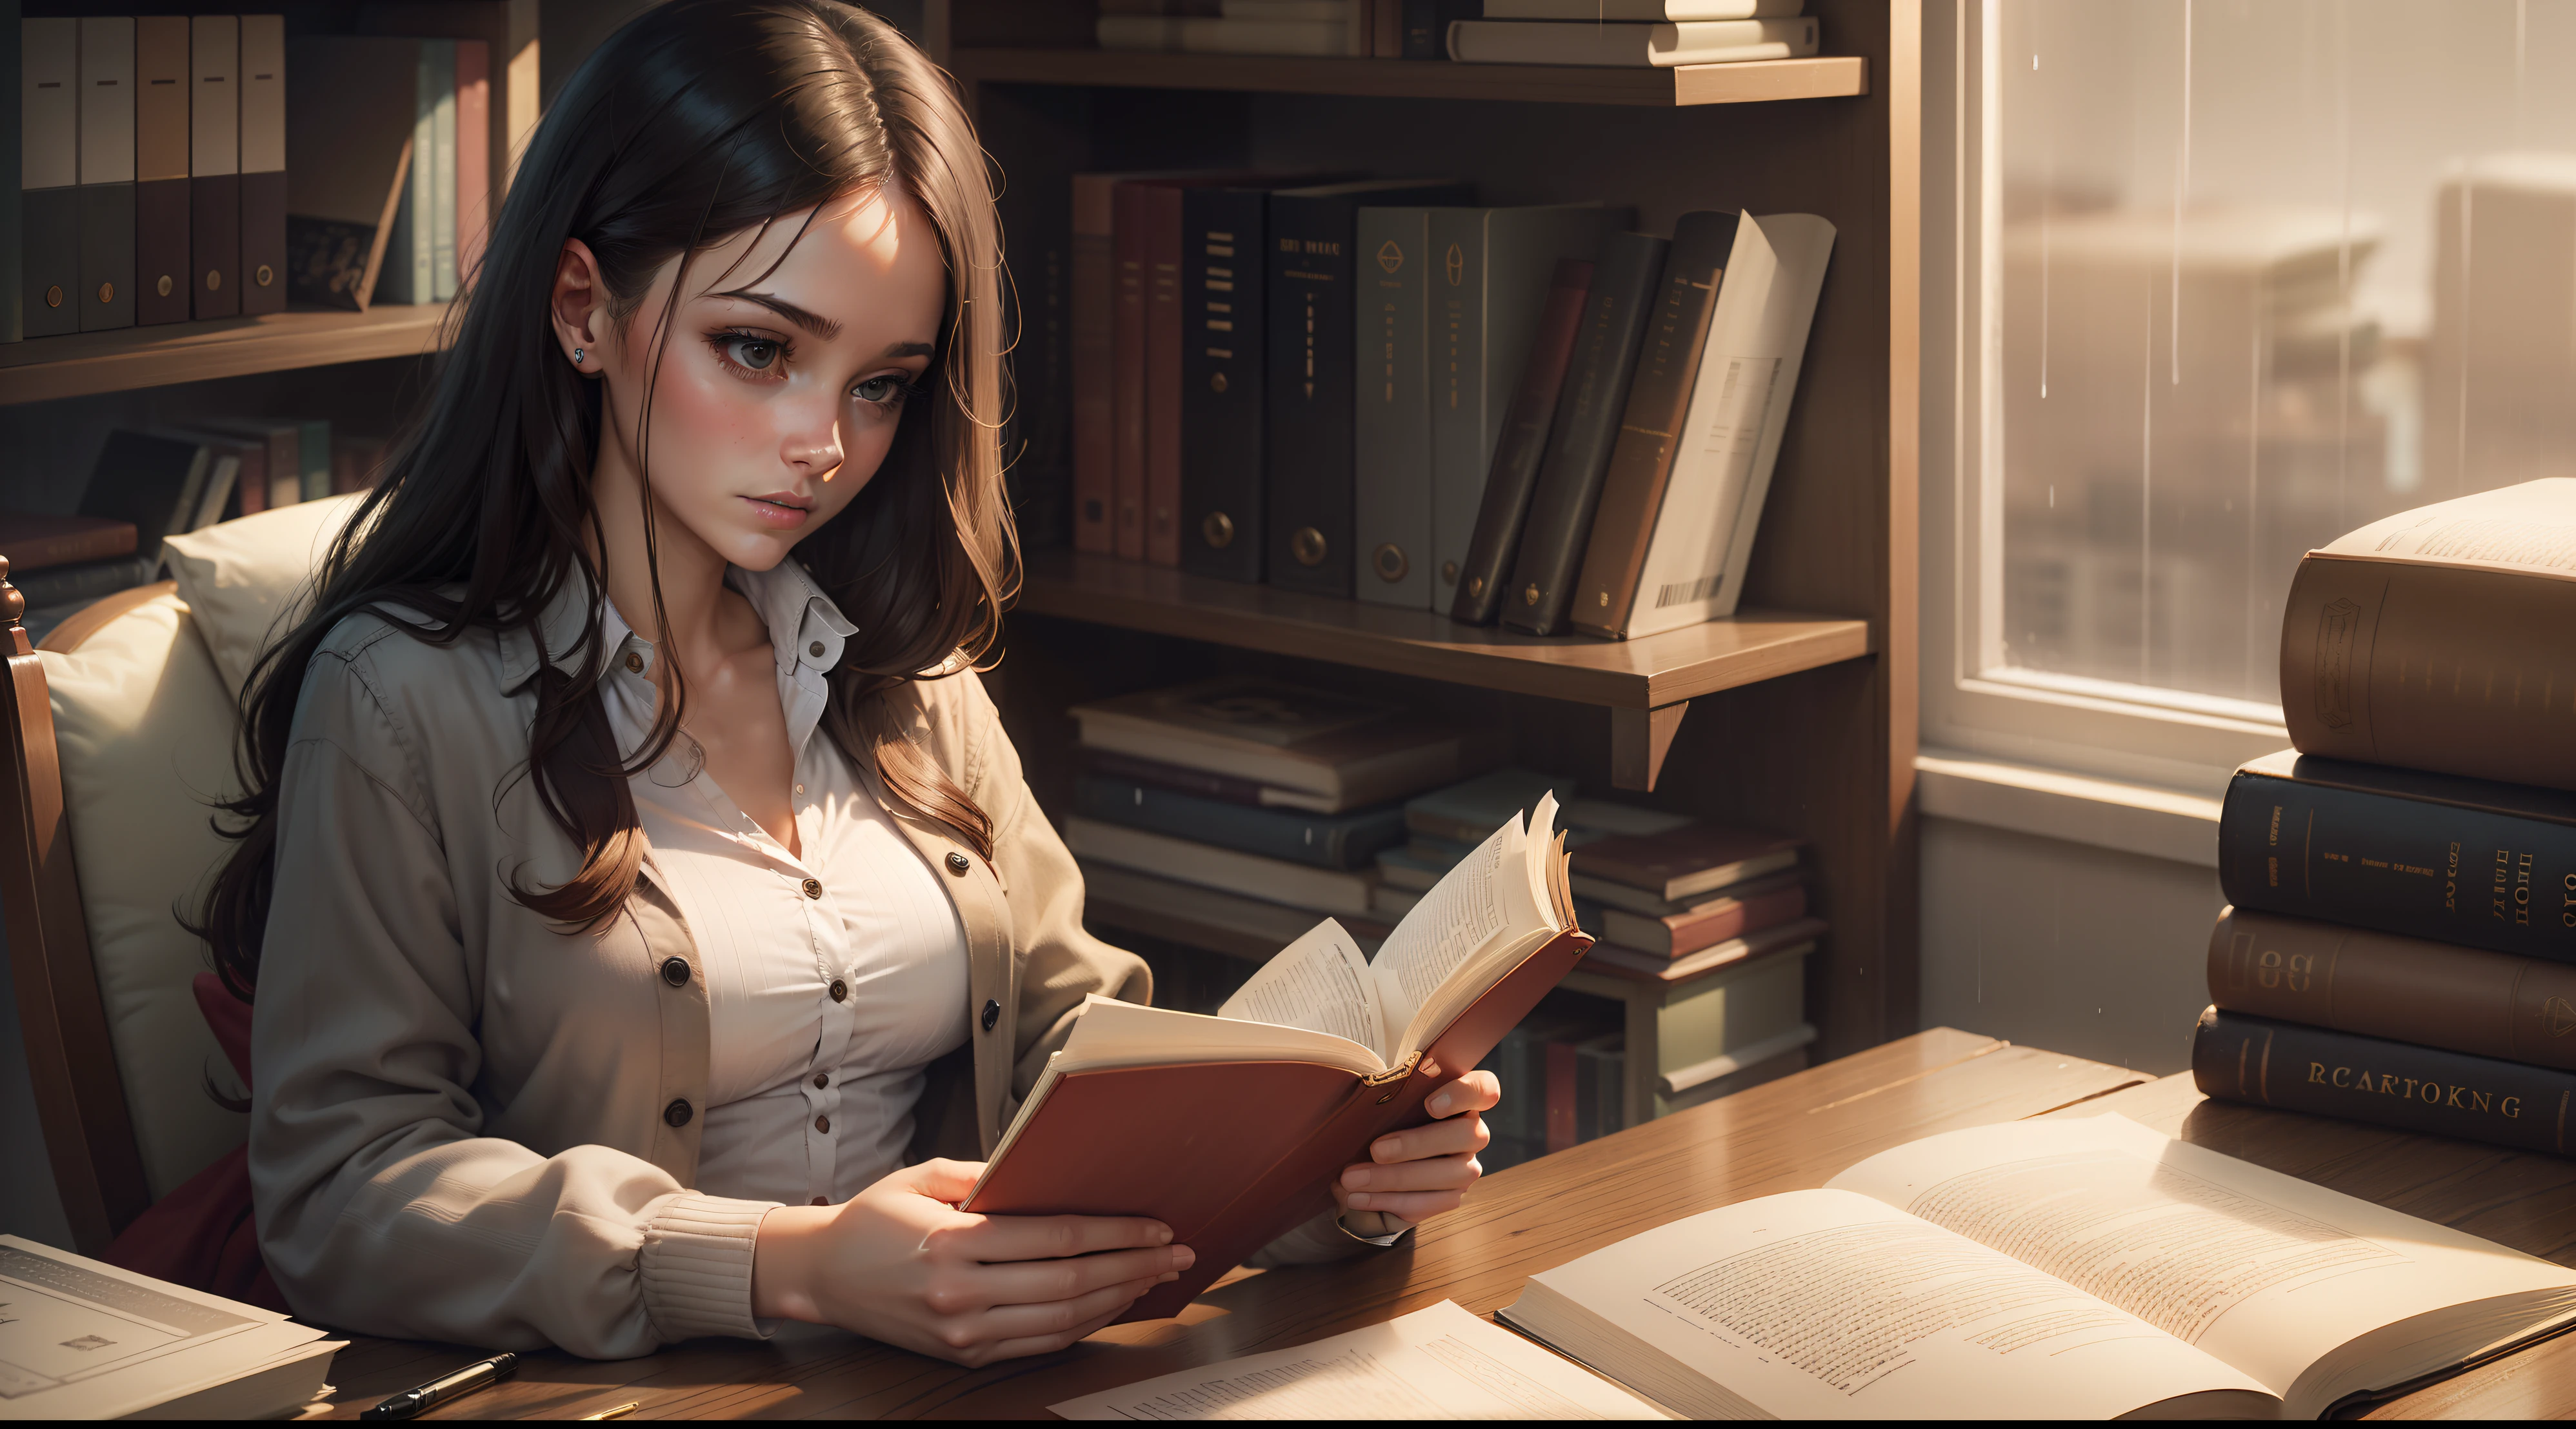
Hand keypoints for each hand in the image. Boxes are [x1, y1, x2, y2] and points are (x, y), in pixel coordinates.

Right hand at [749, 1158, 1192, 1365]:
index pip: (1057, 1239)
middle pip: (1071, 1282)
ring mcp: (965, 1332)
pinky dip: (1083, 1324)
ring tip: (1154, 1277)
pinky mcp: (966, 1354)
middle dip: (1134, 1266)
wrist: (822, 1274)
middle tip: (1176, 1253)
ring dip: (1118, 1298)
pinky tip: (1110, 1303)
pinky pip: (1041, 1341)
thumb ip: (986, 1174)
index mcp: (953, 1242)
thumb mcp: (924, 1176)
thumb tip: (1051, 1172)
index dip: (1116, 1233)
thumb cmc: (874, 1217)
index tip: (1156, 1225)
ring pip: (1063, 1319)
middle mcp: (961, 1294)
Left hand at [1332, 1062, 1497, 1237]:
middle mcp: (1472, 1132)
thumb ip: (1390, 1092)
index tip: (1430, 1104)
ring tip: (1353, 1180)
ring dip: (1396, 1179)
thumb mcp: (1387, 1098)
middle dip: (1418, 1144)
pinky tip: (1358, 1197)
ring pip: (1450, 1174)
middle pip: (1467, 1135)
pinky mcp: (1451, 1196)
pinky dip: (1389, 1201)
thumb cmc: (1385, 1115)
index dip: (1463, 1095)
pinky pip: (1429, 1203)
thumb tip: (1361, 1092)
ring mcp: (1466, 1167)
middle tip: (1375, 1150)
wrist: (1377, 1158)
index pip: (1484, 1089)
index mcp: (1463, 1098)